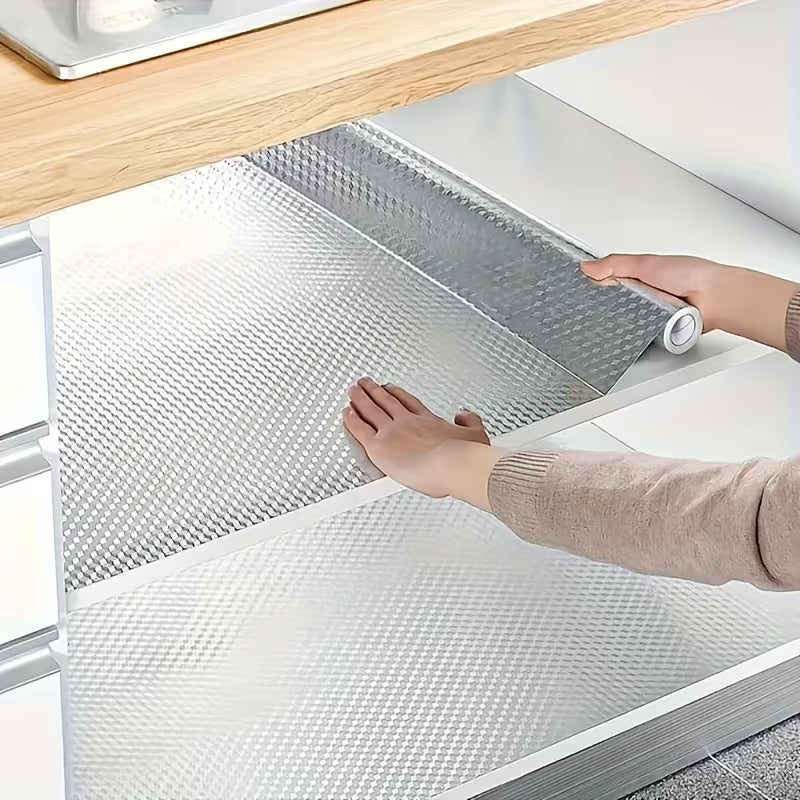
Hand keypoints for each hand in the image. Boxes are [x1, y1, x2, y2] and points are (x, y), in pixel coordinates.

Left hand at [343, 377, 499, 506]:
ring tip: (352, 391)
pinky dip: (351, 420)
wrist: (454, 465)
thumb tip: (465, 414)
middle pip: (386, 402)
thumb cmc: (465, 456)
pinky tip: (346, 413)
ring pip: (371, 411)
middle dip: (374, 392)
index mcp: (428, 421)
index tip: (390, 389)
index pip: (407, 403)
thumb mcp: (476, 434)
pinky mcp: (379, 447)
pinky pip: (360, 430)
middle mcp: (407, 423)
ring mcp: (392, 433)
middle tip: (365, 384)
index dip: (397, 394)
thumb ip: (469, 421)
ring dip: (360, 399)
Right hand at [582, 254, 799, 350]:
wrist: (715, 299)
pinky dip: (634, 333)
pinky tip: (631, 331)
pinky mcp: (654, 330)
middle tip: (595, 305)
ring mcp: (648, 313)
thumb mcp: (645, 263)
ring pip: (623, 319)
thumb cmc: (691, 275)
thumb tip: (587, 267)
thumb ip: (615, 264)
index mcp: (638, 274)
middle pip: (612, 302)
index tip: (578, 286)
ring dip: (621, 319)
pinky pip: (637, 333)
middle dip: (604, 304)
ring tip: (618, 317)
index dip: (593, 283)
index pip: (607, 279)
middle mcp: (642, 294)